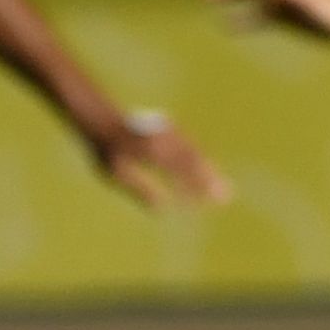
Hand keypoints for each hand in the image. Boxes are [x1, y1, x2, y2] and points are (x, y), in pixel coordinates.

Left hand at [93, 107, 227, 209]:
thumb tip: (162, 209)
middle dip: (209, 181)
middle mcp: (164, 140)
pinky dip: (202, 161)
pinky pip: (191, 147)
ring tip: (224, 189)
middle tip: (225, 198)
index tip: (199, 206)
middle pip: (192, 162)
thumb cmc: (108, 151)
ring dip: (210, 172)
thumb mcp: (117, 173)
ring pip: (195, 154)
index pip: (177, 173)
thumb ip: (141, 190)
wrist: (104, 120)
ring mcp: (169, 133)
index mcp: (152, 151)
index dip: (189, 191)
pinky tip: (209, 172)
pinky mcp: (171, 130)